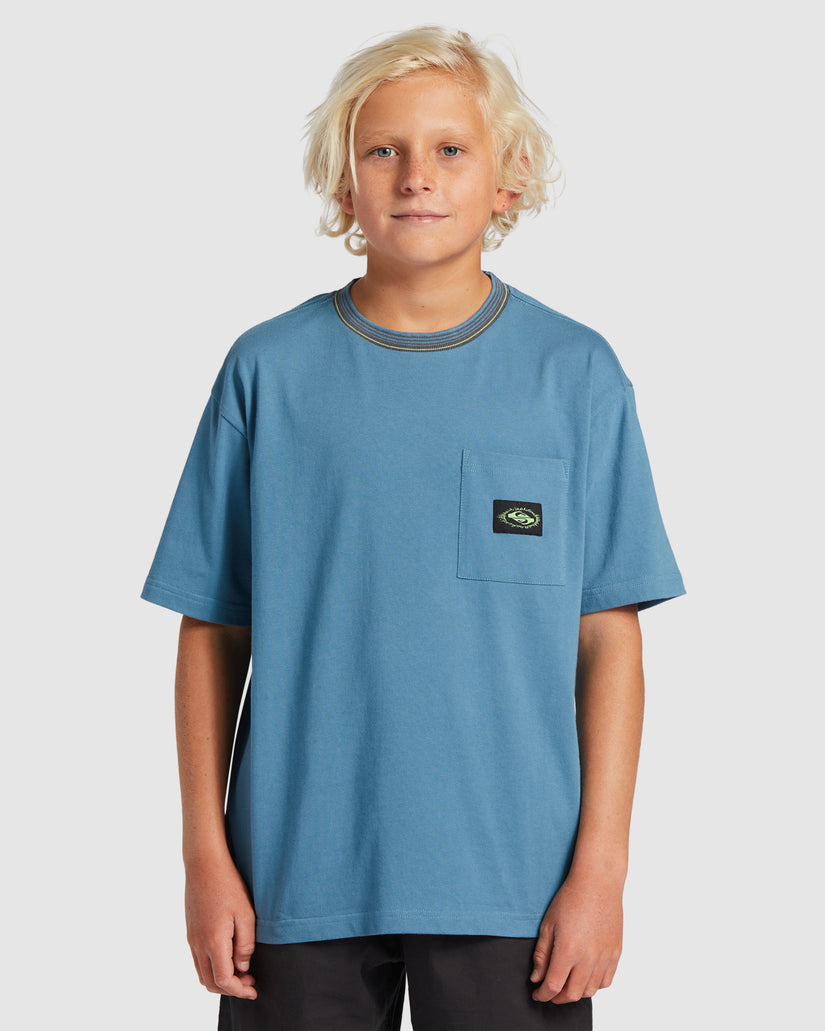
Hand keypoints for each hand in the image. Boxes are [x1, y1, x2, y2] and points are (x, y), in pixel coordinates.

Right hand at [184, 850, 257, 999]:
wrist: (204, 864)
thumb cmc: (228, 884)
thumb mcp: (245, 913)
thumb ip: (245, 944)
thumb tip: (243, 966)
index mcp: (213, 942)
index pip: (223, 980)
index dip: (239, 990)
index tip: (254, 990)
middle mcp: (198, 944)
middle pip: (210, 983)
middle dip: (231, 988)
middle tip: (250, 980)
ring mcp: (191, 938)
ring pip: (202, 973)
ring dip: (221, 978)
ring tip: (242, 970)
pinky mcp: (190, 931)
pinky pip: (198, 960)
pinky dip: (212, 967)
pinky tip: (228, 956)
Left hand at [529, 874, 622, 1003]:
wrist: (597, 883)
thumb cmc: (570, 898)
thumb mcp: (548, 924)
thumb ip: (541, 954)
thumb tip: (537, 977)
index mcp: (568, 950)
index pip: (553, 986)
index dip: (543, 994)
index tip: (537, 993)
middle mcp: (588, 958)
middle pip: (572, 994)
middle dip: (557, 997)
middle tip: (549, 991)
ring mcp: (604, 957)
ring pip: (590, 991)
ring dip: (575, 993)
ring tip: (566, 984)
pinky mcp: (615, 953)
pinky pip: (605, 981)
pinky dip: (594, 985)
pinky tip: (584, 977)